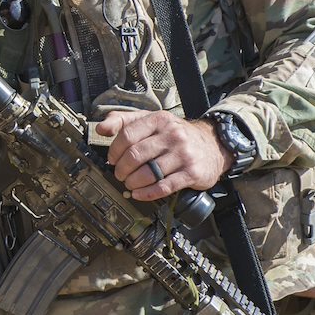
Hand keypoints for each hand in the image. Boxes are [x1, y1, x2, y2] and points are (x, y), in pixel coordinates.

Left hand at [96, 109, 230, 200]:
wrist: (213, 145)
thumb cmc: (176, 135)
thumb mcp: (152, 120)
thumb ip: (124, 121)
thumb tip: (101, 128)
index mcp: (159, 120)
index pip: (127, 135)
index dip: (114, 150)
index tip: (112, 159)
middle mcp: (172, 135)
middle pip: (135, 155)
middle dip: (122, 169)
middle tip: (119, 175)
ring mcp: (183, 154)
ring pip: (148, 172)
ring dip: (133, 182)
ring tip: (129, 184)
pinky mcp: (192, 173)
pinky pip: (164, 186)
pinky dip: (147, 193)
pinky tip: (139, 194)